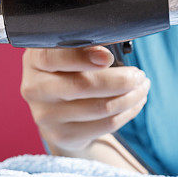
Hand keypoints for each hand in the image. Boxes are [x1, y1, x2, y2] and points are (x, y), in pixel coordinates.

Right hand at [20, 46, 150, 152]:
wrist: (59, 115)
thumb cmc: (71, 73)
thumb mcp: (71, 53)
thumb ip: (87, 45)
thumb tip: (117, 41)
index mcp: (36, 61)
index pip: (53, 57)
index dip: (82, 57)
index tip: (108, 57)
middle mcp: (35, 89)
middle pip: (83, 85)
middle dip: (121, 79)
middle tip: (139, 75)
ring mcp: (46, 116)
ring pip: (101, 107)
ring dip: (131, 96)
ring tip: (142, 86)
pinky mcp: (63, 135)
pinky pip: (107, 123)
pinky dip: (129, 111)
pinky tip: (136, 102)